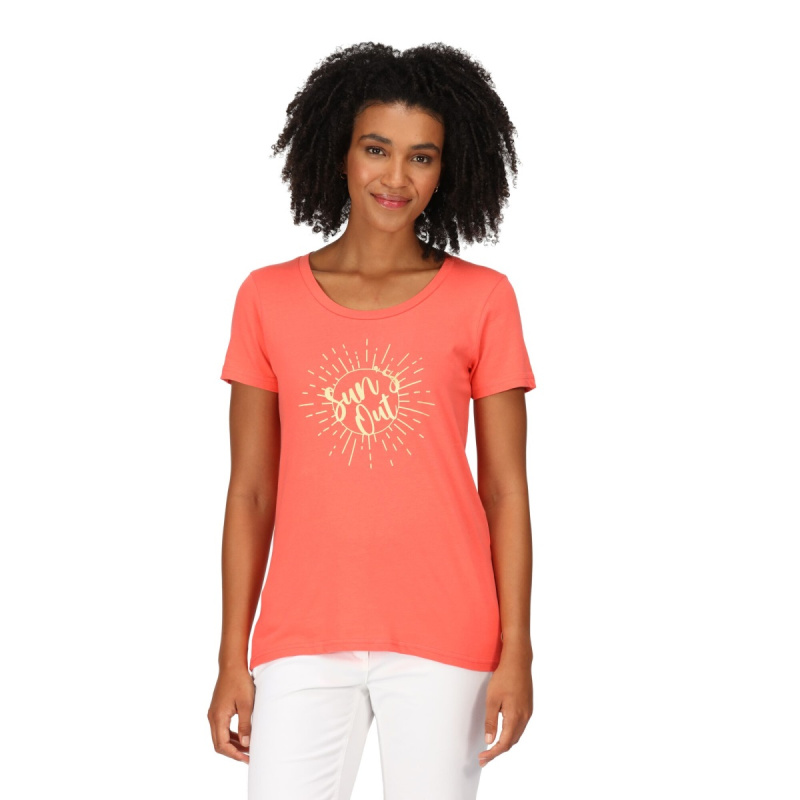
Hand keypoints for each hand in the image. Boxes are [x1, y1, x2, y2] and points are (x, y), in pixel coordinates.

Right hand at [207, 665, 254, 762]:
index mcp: (218, 717)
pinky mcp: (217, 710)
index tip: (247, 759)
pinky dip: (231, 735)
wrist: (232, 665)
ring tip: (248, 749)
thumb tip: (246, 744)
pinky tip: (243, 737)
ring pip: (220, 737)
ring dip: (233, 744)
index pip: (222, 745)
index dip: (234, 754)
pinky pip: (222, 728)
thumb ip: (245, 724)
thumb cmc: (240, 682)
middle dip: (233, 752)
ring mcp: (213, 714)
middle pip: (219, 744)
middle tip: (249, 757)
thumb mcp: (246, 704)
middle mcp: (212, 717)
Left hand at [478, 648, 532, 767]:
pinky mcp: (528, 707)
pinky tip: (503, 732)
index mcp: (515, 717)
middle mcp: (524, 717)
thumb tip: (490, 741)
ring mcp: (528, 712)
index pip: (504, 743)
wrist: (518, 662)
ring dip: (505, 743)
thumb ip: (491, 721)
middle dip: (498, 751)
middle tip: (484, 756)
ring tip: (491, 747)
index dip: (493, 754)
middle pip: (512, 742)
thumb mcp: (492, 699)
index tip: (482, 759)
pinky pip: (520, 726)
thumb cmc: (503, 678)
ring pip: (517, 735)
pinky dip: (511, 733)